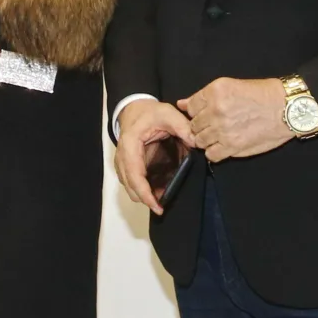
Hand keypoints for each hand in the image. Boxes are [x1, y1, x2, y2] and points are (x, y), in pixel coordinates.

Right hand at [114, 99, 195, 215]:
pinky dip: (143, 190)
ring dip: (144, 196)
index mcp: (130, 145)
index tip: (157, 206)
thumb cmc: (150, 113)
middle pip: (130, 186)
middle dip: (145, 199)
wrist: (135, 109)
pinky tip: (157, 193)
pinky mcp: (127, 166)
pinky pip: (133, 183)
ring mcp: (122, 163)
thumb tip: (196, 143)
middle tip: (163, 208)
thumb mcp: (168, 113)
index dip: (145, 193)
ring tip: (162, 201)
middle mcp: (122, 157)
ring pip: (130, 187)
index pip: (134, 175)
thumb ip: (182, 126)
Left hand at [180, 77, 292, 163]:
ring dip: (208, 140)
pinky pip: (211, 155)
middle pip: (193, 125)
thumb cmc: (263, 95)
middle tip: (216, 125)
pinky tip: (225, 145)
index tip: (206, 114)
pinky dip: (216, 152)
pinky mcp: (232, 146)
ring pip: (199, 141)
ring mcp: (222, 129)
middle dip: (202, 126)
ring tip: (222, 135)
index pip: (190, 106)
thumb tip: (182, 103)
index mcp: (215, 91)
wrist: (286, 108)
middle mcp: (216, 110)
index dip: (197, 112)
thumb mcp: (232, 86)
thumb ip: (204, 96)